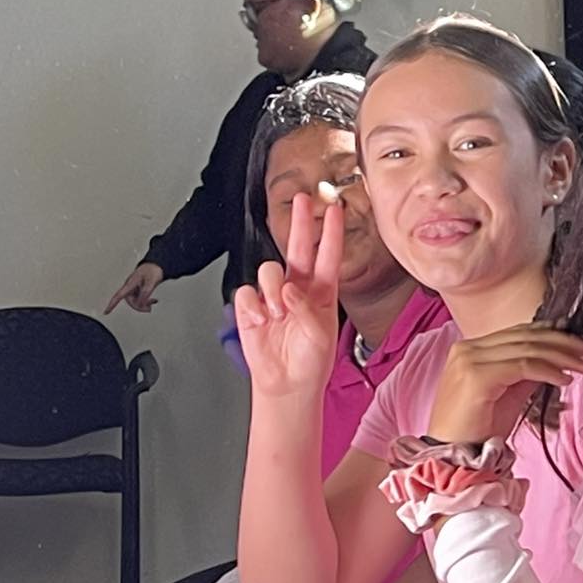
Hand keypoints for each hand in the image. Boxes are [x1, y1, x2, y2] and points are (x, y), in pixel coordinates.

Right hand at [105, 261, 163, 314]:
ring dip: (144, 304)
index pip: (118, 296)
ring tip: (152, 301)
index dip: (112, 304)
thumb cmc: (152, 270)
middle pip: (129, 301)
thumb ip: (145, 293)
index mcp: (130, 283)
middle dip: (139, 306)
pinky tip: (152, 300)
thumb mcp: (151, 282)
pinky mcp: (138, 289)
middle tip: (148, 308)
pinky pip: (139, 299)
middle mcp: (130, 286)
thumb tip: (141, 303)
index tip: (106, 312)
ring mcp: (134, 288)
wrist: (156, 265)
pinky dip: (146, 301)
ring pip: (135, 301)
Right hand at [233, 192, 341, 400]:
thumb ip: (307, 307)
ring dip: (272, 291)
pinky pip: (247, 292)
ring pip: (268, 270)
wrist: (286, 383)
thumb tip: (287, 289)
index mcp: (322, 292)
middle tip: (303, 199)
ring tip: (279, 316)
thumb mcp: (321, 335)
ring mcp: (274, 296)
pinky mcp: (252, 306)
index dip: (330, 232)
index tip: (334, 209)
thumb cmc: (310, 362)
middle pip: (298, 246)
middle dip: (300, 221)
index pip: (327, 255)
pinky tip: (262, 322)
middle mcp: (298, 288)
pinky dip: (254, 308)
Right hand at [427, 325, 582, 442]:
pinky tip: (567, 380)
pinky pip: (523, 366)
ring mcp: (470, 360)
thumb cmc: (477, 431)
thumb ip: (527, 374)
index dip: (555, 336)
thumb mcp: (509, 396)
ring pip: (528, 348)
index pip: (520, 333)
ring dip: (564, 356)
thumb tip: (556, 361)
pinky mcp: (477, 376)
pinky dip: (549, 370)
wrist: (451, 456)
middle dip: (566, 343)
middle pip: (526, 337)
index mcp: (471, 349)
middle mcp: (468, 348)